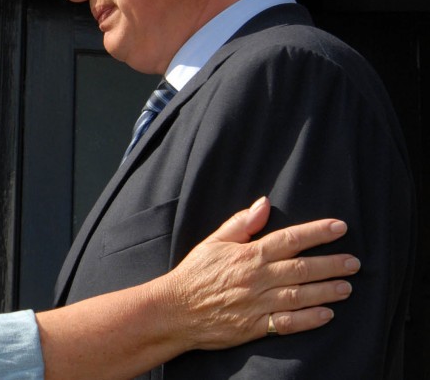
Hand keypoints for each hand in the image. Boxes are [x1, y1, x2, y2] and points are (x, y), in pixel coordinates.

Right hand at [160, 196, 357, 351]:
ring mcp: (257, 303)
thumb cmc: (194, 274)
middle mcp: (257, 278)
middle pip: (303, 268)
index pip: (290, 239)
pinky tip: (327, 315)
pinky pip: (288, 323)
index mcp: (249, 255)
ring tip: (348, 287)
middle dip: (332, 264)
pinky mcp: (255, 326)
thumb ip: (241, 224)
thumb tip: (263, 203)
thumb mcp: (214, 242)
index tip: (340, 228)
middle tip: (354, 262)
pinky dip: (309, 319)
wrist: (174, 310)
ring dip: (327, 290)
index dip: (317, 232)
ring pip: (300, 295)